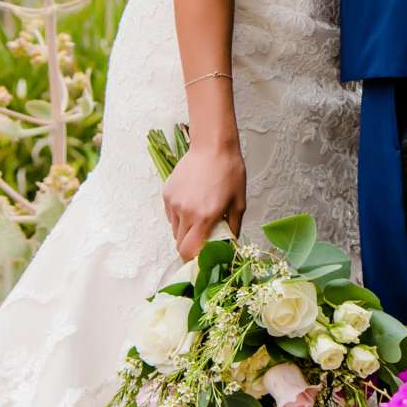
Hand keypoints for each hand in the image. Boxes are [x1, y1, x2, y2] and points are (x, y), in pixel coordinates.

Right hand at [162, 135, 245, 262]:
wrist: (213, 146)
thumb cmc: (230, 172)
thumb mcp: (239, 202)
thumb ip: (233, 227)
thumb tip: (229, 245)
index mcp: (204, 217)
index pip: (189, 251)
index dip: (193, 260)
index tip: (201, 261)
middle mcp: (186, 212)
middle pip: (180, 244)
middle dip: (191, 246)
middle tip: (204, 239)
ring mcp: (174, 203)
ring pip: (175, 229)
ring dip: (186, 231)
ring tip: (200, 216)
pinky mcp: (167, 194)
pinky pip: (171, 215)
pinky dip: (180, 216)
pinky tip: (192, 203)